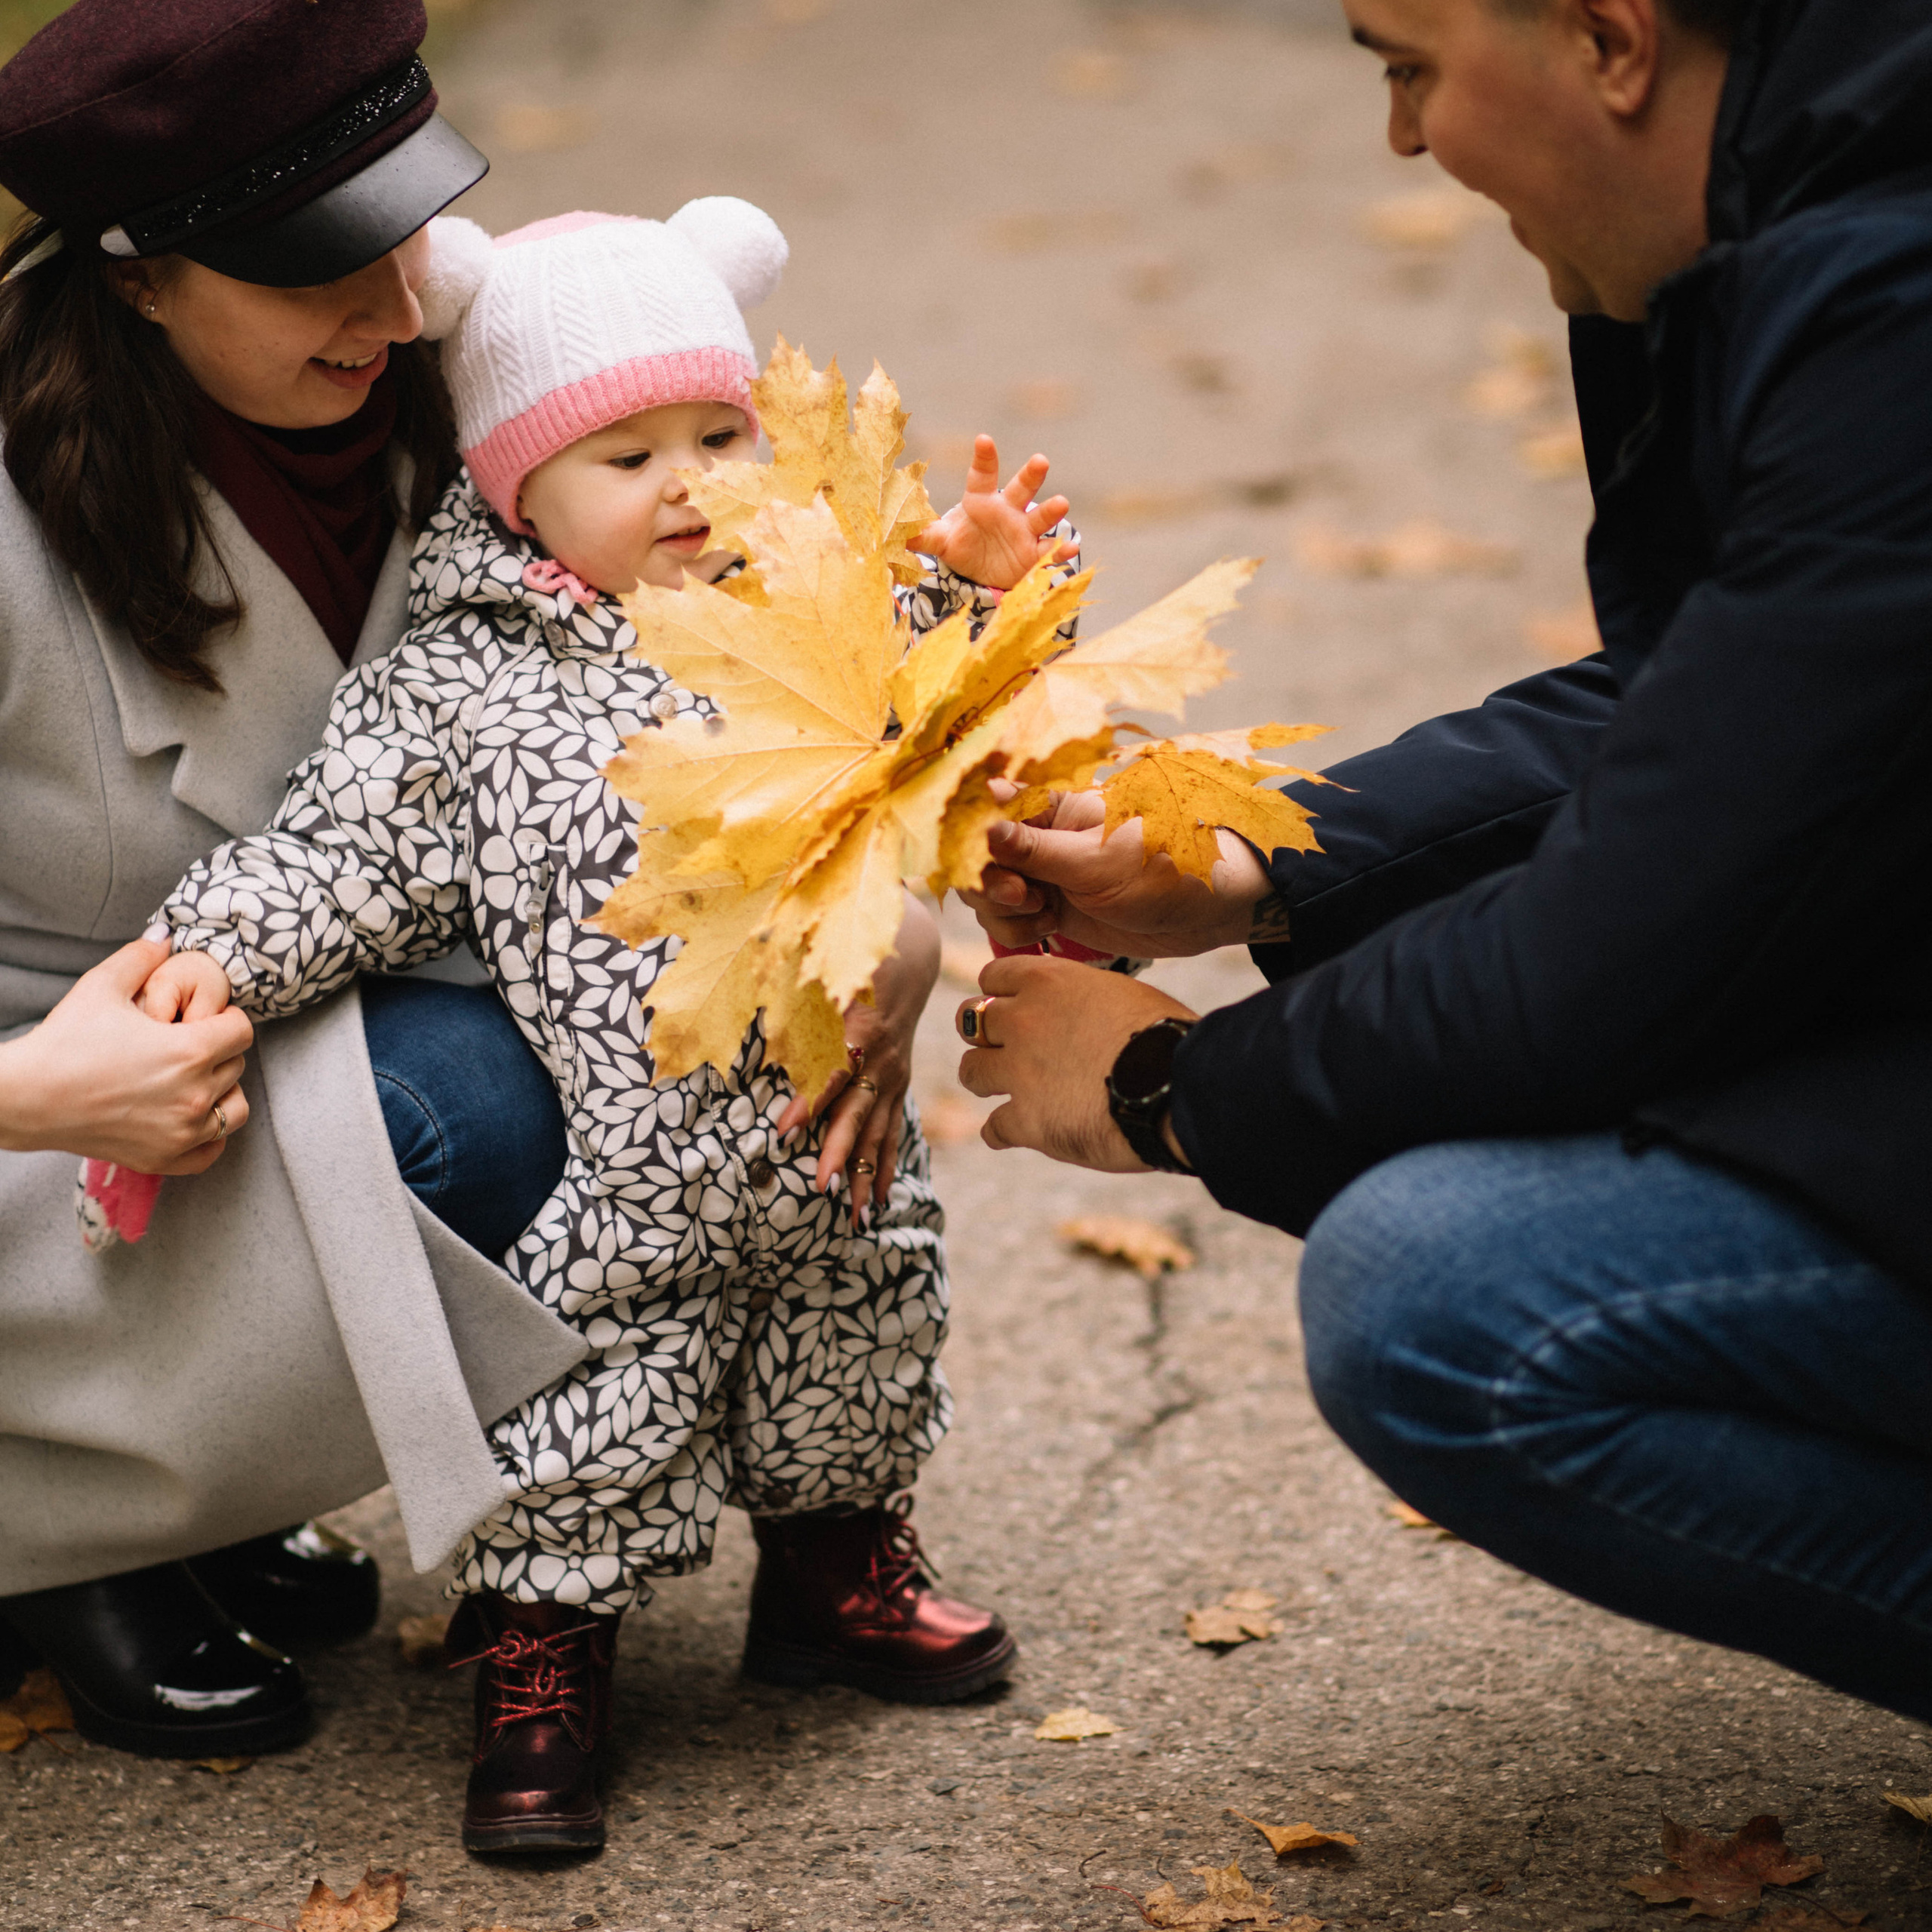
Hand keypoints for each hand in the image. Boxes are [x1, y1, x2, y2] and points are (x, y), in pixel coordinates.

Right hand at [0, 939, 252, 1173]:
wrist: (26, 1096)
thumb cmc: (64, 1041)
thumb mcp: (101, 986)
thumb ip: (141, 957)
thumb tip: (166, 936)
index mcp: (189, 1051)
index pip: (242, 1031)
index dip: (225, 1019)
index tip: (204, 1018)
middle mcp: (193, 1095)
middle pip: (237, 1066)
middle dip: (219, 1052)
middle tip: (189, 1045)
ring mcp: (180, 1132)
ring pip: (235, 1110)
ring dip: (223, 1092)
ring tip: (194, 1079)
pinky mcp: (162, 1158)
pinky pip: (212, 1151)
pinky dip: (209, 1136)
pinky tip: (190, 1117)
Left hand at [775, 892, 940, 1226]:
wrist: (910, 958)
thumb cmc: (852, 965)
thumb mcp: (821, 975)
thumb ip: (793, 998)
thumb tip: (744, 1013)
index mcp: (859, 1031)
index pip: (831, 1073)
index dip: (808, 1102)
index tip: (783, 1132)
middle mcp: (881, 1061)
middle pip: (858, 1113)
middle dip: (841, 1152)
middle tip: (821, 1187)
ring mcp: (894, 1079)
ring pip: (879, 1133)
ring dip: (867, 1175)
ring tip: (855, 1217)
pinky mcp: (897, 1089)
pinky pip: (892, 1134)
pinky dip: (886, 1168)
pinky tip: (880, 1202)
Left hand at [913, 436, 1078, 592]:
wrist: (983, 573)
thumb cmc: (963, 545)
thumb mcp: (941, 541)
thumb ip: (923, 535)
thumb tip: (894, 532)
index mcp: (981, 501)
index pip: (982, 475)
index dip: (984, 457)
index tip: (984, 439)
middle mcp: (1007, 510)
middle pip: (1020, 488)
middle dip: (1031, 475)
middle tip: (1040, 461)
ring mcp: (1024, 531)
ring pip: (1040, 517)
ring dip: (1051, 510)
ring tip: (1061, 503)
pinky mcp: (1034, 555)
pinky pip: (1050, 551)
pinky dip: (1061, 550)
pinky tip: (1070, 548)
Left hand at [956, 954, 1197, 1170]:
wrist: (1175, 1084)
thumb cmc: (1167, 1036)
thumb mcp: (1123, 995)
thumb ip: (1086, 999)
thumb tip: (1084, 1010)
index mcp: (1048, 982)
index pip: (994, 976)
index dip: (1001, 994)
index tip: (1011, 1006)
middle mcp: (1023, 1021)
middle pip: (970, 1021)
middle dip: (984, 1035)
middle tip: (1001, 1048)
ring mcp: (1019, 1072)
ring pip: (970, 1071)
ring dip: (985, 1079)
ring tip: (1004, 1089)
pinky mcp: (1026, 1121)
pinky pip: (993, 1128)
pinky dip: (1002, 1132)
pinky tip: (1014, 1134)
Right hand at [961, 787, 1274, 957]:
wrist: (1209, 911)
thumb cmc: (1166, 867)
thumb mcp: (1096, 860)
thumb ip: (1034, 849)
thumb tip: (982, 824)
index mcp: (1050, 804)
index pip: (983, 808)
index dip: (972, 838)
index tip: (989, 860)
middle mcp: (1039, 834)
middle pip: (974, 855)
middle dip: (989, 881)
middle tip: (1027, 895)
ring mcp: (1042, 871)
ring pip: (984, 892)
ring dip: (1002, 910)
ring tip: (1045, 912)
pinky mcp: (1048, 905)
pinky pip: (1005, 919)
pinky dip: (1016, 930)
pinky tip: (1049, 928)